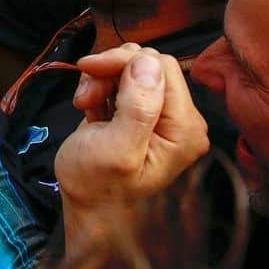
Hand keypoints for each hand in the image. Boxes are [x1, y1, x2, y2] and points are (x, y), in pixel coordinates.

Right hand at [56, 44, 209, 243]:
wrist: (87, 207)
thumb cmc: (98, 185)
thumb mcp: (116, 148)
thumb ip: (137, 107)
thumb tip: (147, 61)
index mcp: (184, 128)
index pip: (161, 67)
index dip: (123, 62)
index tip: (88, 71)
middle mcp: (180, 118)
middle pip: (147, 63)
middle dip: (110, 71)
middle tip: (84, 97)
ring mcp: (161, 115)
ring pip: (132, 67)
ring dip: (101, 78)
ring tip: (85, 103)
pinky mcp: (141, 112)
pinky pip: (122, 79)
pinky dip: (100, 85)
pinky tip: (89, 107)